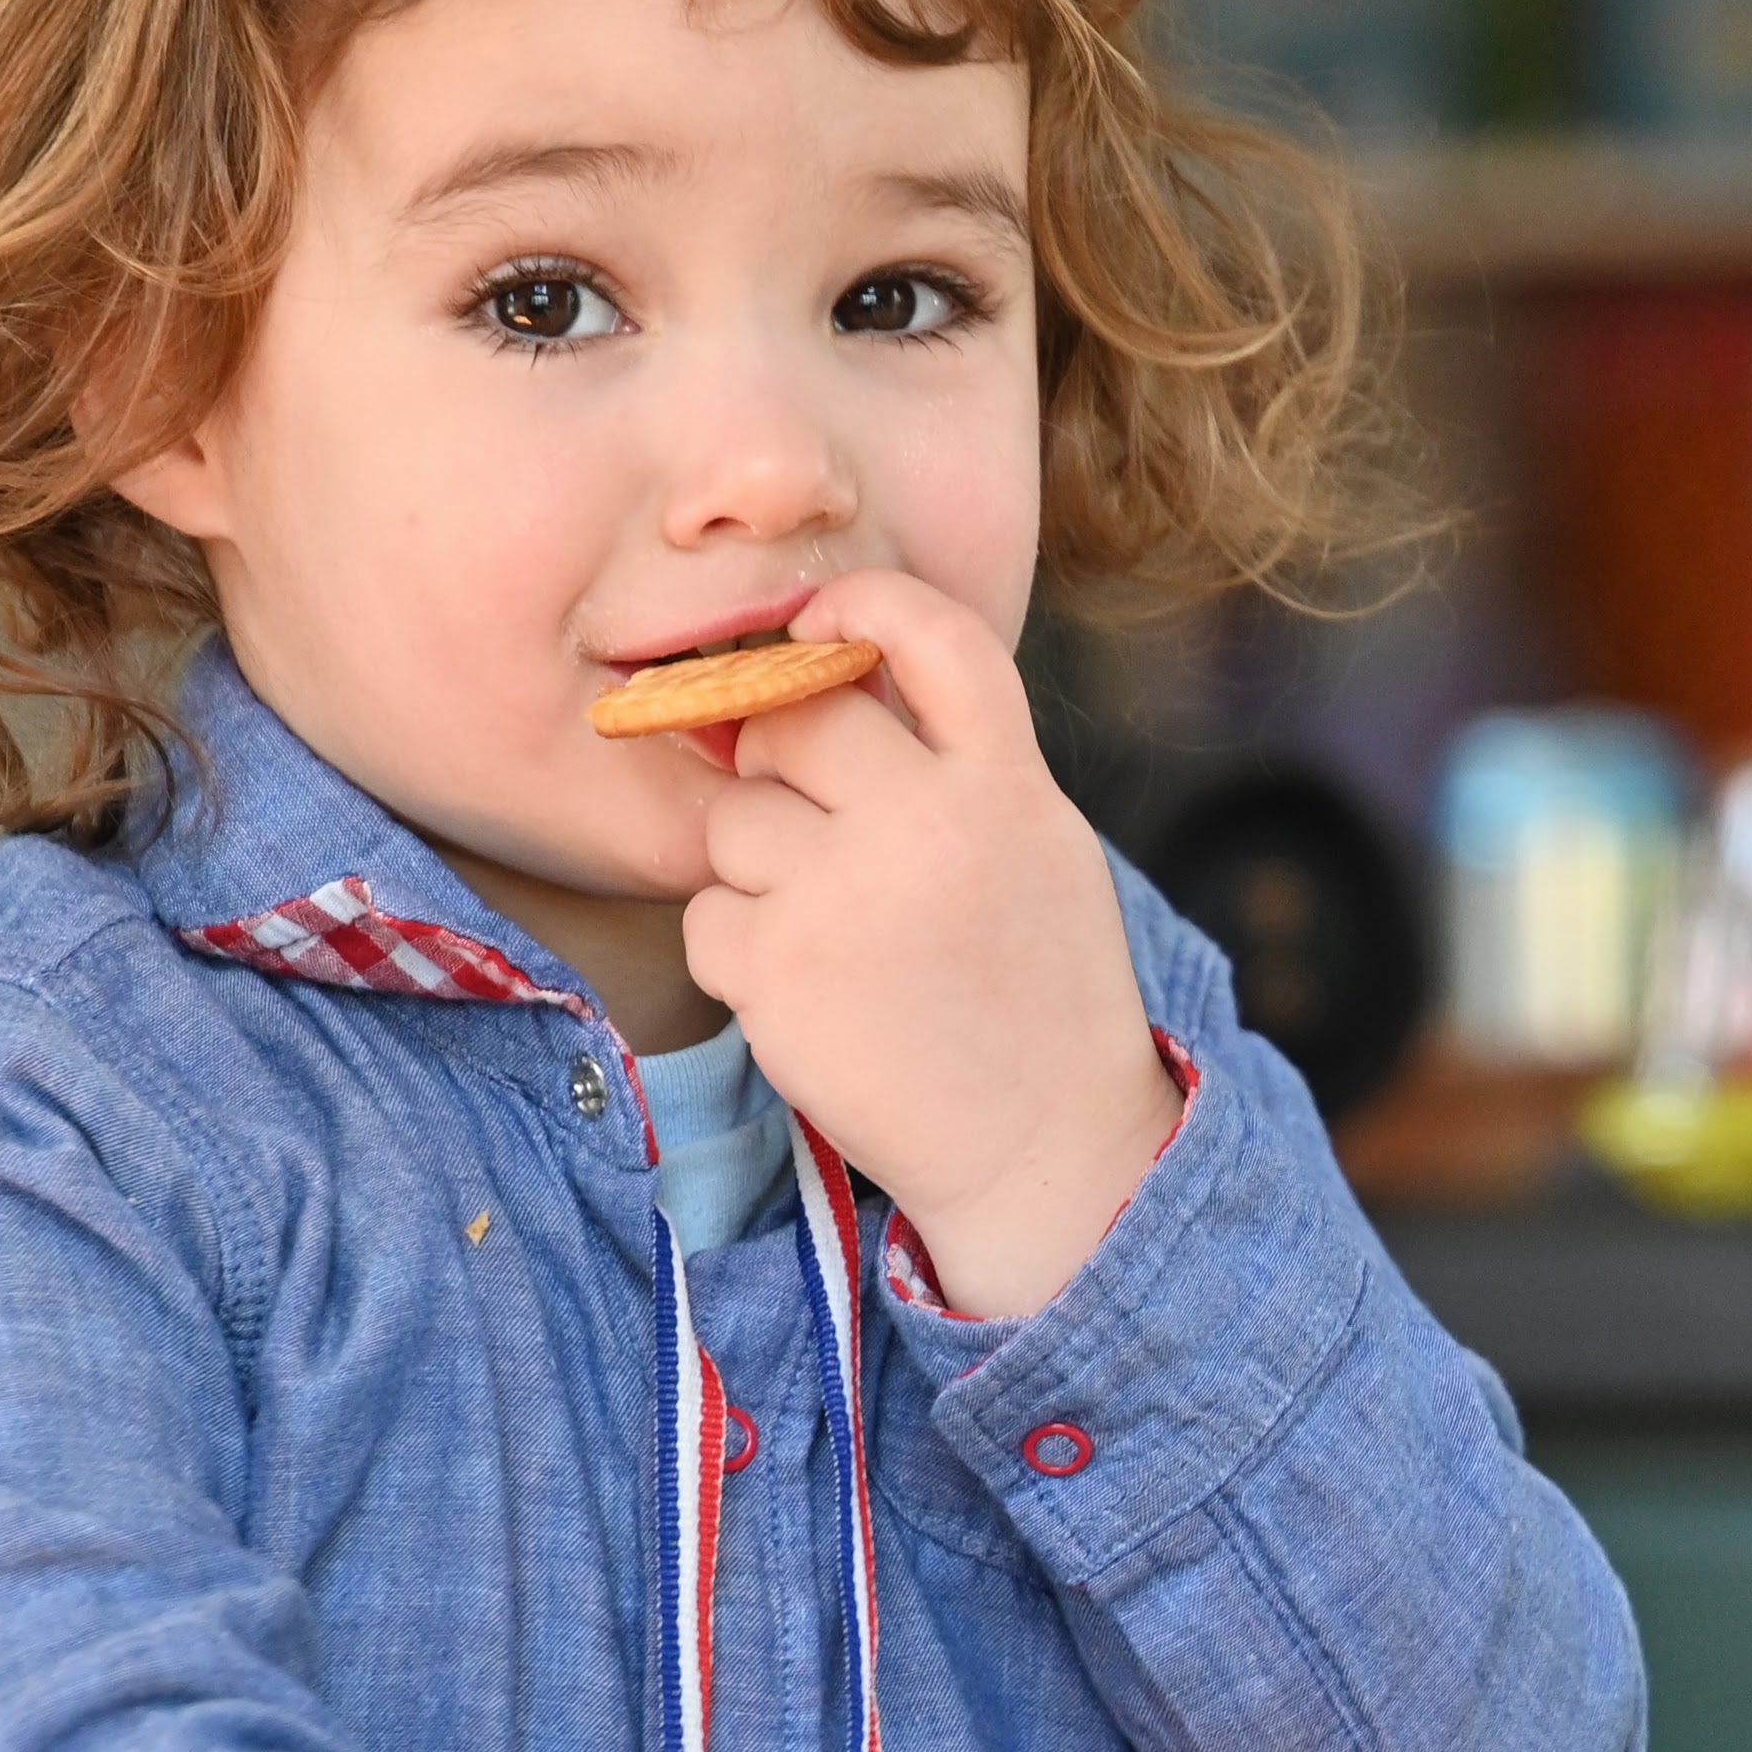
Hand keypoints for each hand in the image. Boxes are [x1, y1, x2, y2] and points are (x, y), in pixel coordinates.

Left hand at [683, 571, 1181, 1317]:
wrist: (1045, 1148)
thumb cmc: (1038, 993)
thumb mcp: (1038, 849)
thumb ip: (956, 766)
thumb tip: (826, 685)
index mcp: (1006, 785)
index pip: (933, 634)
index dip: (863, 604)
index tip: (817, 624)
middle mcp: (926, 824)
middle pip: (792, 723)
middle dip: (782, 762)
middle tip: (817, 828)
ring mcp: (844, 896)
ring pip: (736, 822)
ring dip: (761, 869)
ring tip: (835, 935)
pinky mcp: (777, 972)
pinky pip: (707, 915)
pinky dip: (741, 949)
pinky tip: (812, 993)